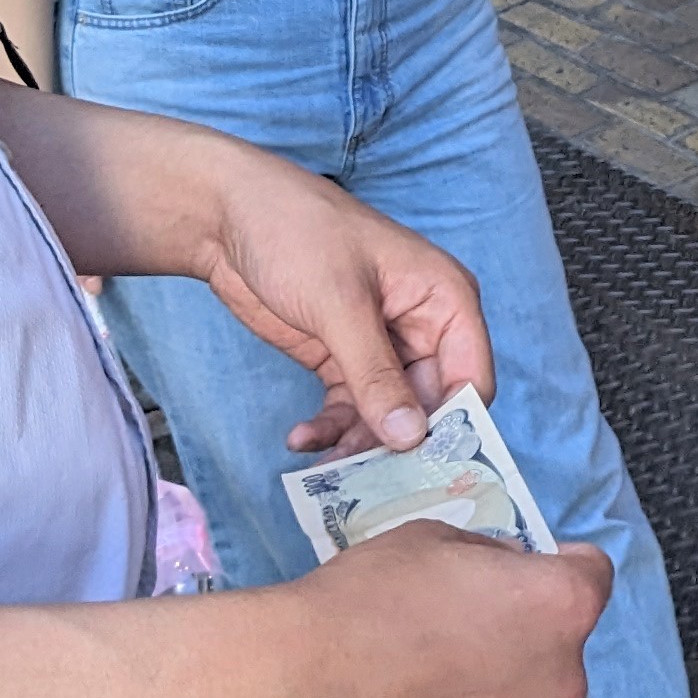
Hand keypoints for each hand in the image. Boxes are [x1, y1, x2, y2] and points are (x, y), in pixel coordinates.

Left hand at [186, 148, 497, 454]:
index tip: (423, 471)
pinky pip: (350, 410)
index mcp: (445, 299)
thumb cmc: (297, 233)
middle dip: (398, 444)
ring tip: (322, 464)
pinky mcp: (342, 360)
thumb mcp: (340, 303)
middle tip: (365, 482)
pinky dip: (330, 429)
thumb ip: (376, 373)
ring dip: (358, 444)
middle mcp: (423, 327)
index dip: (454, 427)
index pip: (471, 378)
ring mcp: (381, 346)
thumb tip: (413, 438)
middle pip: (429, 407)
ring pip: (388, 417)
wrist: (227, 215)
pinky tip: (300, 438)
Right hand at [275, 520, 610, 697]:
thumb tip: (501, 578)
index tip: (523, 572)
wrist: (298, 690)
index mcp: (561, 609)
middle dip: (523, 638)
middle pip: (558, 650)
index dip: (556, 567)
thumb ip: (490, 561)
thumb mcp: (437, 540)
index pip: (591, 575)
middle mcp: (561, 683)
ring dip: (495, 693)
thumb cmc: (366, 602)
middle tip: (460, 631)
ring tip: (426, 684)